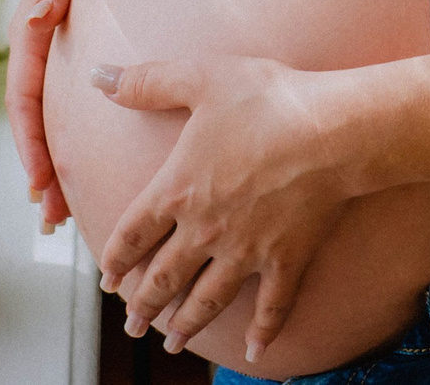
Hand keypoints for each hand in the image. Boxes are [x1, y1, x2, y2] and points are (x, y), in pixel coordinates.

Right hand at [6, 0, 127, 227]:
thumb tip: (36, 19)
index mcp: (40, 10)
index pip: (26, 88)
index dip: (29, 137)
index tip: (39, 180)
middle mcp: (54, 28)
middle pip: (40, 110)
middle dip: (42, 162)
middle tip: (52, 214)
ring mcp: (79, 32)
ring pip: (64, 105)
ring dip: (62, 153)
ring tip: (69, 202)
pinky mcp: (108, 30)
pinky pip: (94, 87)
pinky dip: (92, 125)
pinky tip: (108, 154)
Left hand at [96, 55, 359, 362]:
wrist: (331, 132)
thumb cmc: (267, 101)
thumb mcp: (200, 78)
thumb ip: (147, 81)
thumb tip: (98, 76)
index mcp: (177, 191)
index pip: (133, 234)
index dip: (116, 260)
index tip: (108, 281)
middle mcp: (204, 231)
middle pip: (164, 278)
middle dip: (143, 305)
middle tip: (132, 325)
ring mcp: (246, 252)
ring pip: (207, 299)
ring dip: (186, 324)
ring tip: (173, 342)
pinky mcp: (286, 261)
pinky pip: (272, 306)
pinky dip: (263, 332)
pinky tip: (256, 353)